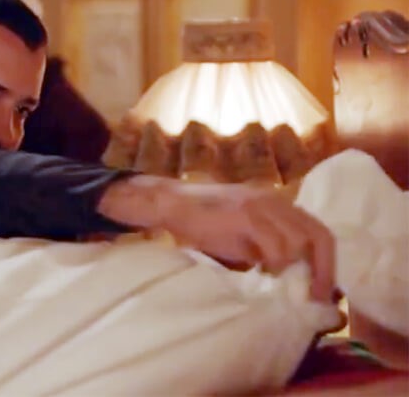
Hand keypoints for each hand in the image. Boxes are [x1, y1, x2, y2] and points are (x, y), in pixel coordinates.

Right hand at [99, 175, 335, 301]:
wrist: (173, 205)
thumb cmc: (205, 222)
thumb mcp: (245, 234)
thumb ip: (268, 247)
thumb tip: (292, 279)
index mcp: (279, 205)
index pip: (317, 231)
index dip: (326, 262)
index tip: (323, 291)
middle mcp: (276, 202)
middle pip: (317, 235)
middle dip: (322, 269)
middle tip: (317, 297)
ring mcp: (262, 206)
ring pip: (299, 240)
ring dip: (297, 268)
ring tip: (288, 287)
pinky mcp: (246, 215)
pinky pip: (275, 244)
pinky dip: (277, 262)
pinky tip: (267, 272)